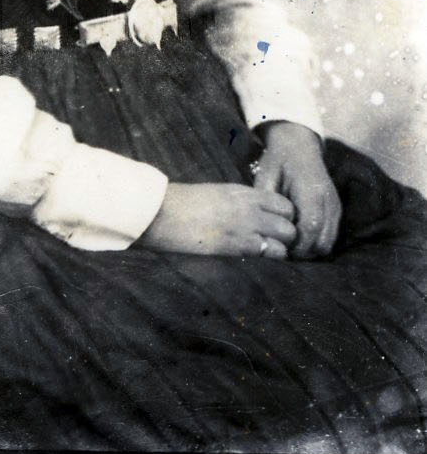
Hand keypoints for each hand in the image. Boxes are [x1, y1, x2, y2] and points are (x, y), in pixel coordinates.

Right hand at [139, 182, 296, 257]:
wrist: (162, 212)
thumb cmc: (182, 206)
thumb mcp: (214, 196)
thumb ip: (235, 205)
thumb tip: (246, 218)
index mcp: (242, 193)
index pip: (283, 203)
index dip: (285, 218)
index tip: (277, 228)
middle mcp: (249, 207)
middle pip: (289, 222)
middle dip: (287, 235)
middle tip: (276, 244)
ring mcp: (246, 225)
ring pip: (286, 238)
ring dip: (281, 249)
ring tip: (269, 255)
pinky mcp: (238, 245)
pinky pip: (269, 253)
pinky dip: (270, 258)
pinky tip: (259, 260)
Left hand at [254, 121, 340, 258]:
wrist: (299, 145)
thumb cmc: (279, 160)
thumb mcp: (266, 175)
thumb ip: (266, 201)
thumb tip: (263, 227)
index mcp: (311, 191)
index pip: (310, 228)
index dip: (296, 244)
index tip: (280, 247)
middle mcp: (328, 201)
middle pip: (322, 242)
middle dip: (303, 252)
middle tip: (283, 249)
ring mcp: (335, 206)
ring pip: (329, 243)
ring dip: (311, 249)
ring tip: (291, 244)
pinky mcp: (336, 209)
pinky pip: (331, 236)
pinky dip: (317, 241)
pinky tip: (301, 236)